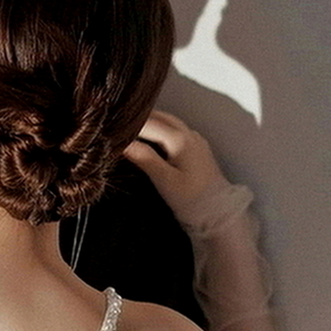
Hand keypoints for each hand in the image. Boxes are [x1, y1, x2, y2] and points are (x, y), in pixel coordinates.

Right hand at [123, 110, 234, 224]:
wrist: (218, 213)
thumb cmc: (192, 200)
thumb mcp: (164, 180)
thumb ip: (144, 158)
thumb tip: (123, 143)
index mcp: (180, 139)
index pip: (149, 122)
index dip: (129, 124)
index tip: (111, 125)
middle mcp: (189, 134)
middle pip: (160, 117)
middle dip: (139, 118)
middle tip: (118, 123)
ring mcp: (195, 140)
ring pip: (168, 122)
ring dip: (150, 122)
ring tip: (130, 129)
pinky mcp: (197, 149)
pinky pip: (175, 130)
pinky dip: (160, 129)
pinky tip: (151, 139)